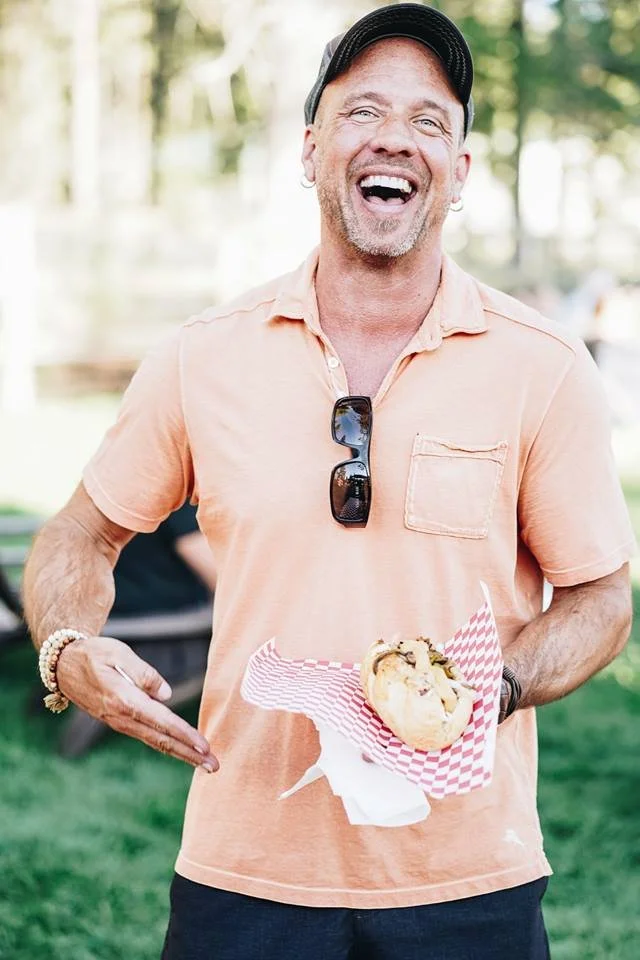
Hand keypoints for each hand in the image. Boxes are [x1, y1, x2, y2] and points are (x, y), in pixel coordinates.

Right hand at [55, 635, 217, 770]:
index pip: (162, 722)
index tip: (204, 746)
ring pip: (155, 742)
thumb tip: (166, 694)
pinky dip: (167, 746)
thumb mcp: (119, 654)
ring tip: (204, 764)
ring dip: (182, 754)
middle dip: (190, 754)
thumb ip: (144, 674)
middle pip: (162, 740)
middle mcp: (122, 718)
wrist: (64, 665)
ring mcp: (120, 724)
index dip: (185, 735)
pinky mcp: (120, 723)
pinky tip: (182, 751)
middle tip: (214, 766)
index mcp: (124, 701)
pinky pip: (147, 737)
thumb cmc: (95, 654)